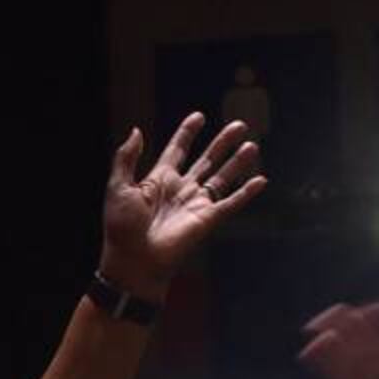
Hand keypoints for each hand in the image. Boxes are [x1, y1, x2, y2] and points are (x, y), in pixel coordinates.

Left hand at [99, 113, 265, 301]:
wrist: (134, 262)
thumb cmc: (122, 228)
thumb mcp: (118, 187)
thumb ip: (126, 158)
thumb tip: (136, 130)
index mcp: (159, 180)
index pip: (177, 150)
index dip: (187, 133)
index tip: (199, 116)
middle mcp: (181, 189)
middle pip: (206, 160)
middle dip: (222, 142)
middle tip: (239, 125)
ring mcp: (195, 204)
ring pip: (222, 178)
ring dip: (237, 162)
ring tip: (251, 145)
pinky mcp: (207, 220)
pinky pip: (231, 204)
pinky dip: (246, 193)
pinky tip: (261, 180)